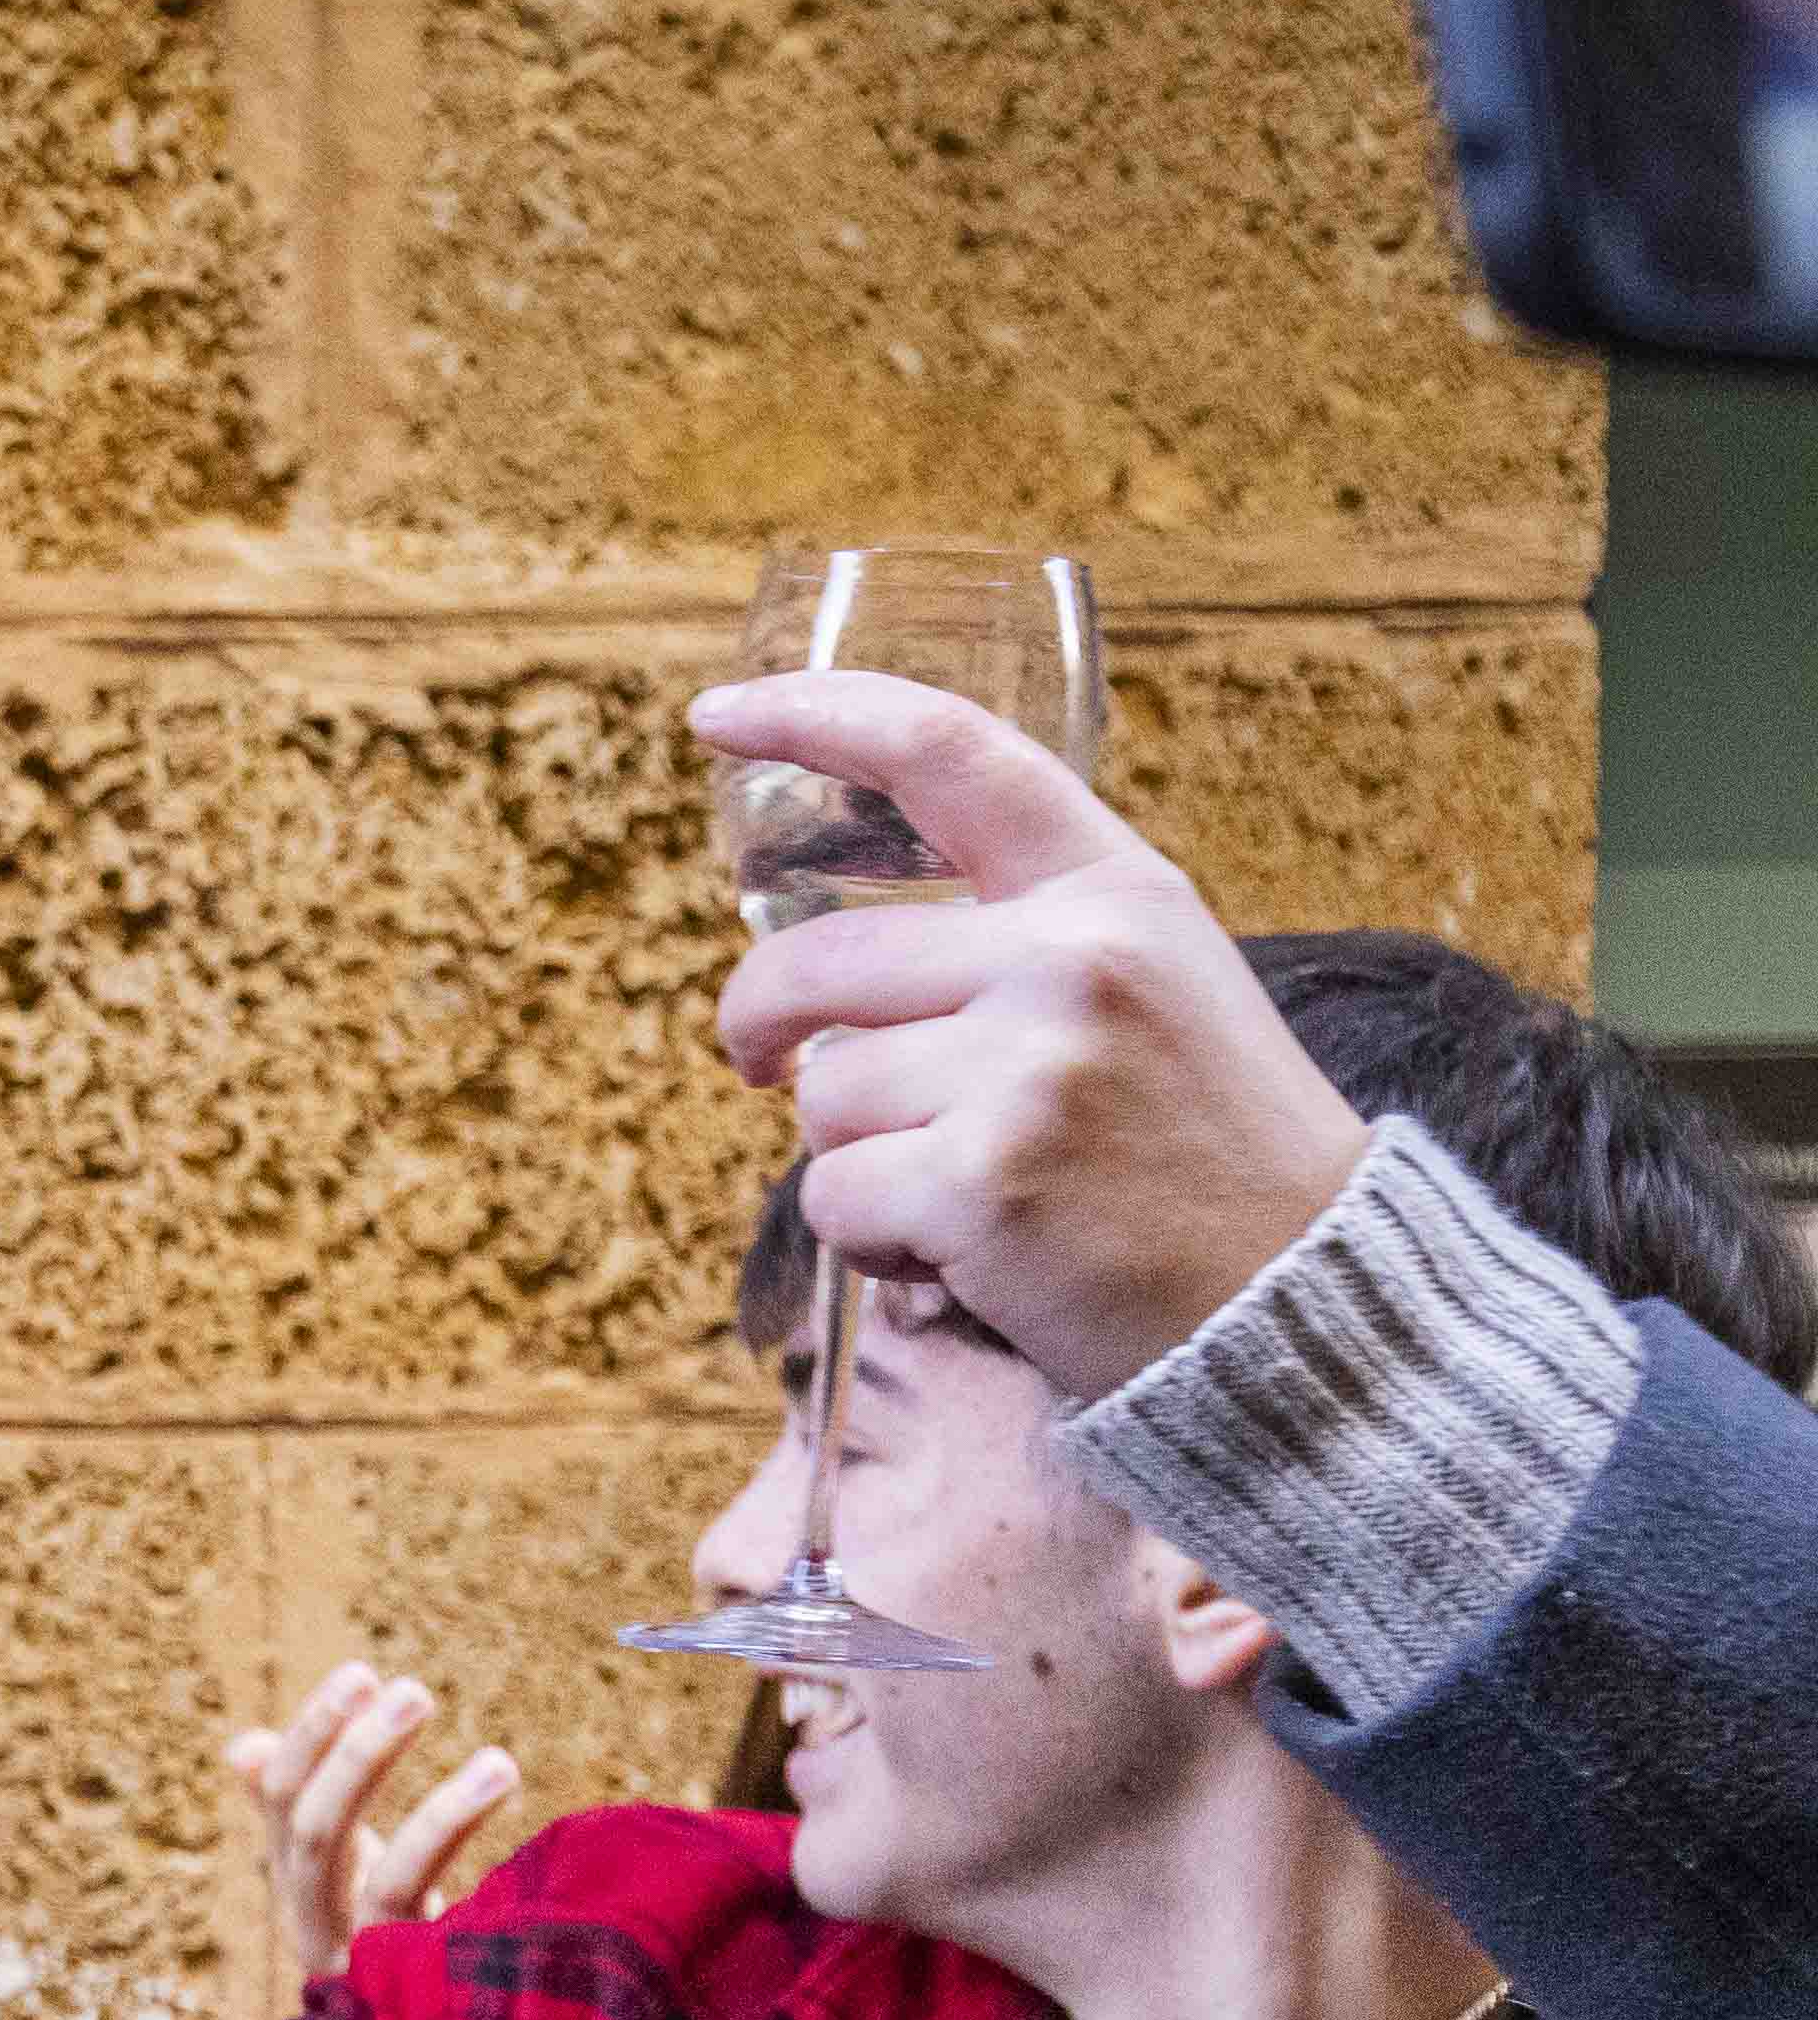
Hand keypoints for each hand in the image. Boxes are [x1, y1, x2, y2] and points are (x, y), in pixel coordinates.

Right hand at [223, 1663, 517, 1995]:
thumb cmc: (387, 1936)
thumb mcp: (339, 1869)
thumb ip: (297, 1809)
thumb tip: (242, 1746)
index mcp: (294, 1889)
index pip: (283, 1801)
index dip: (313, 1736)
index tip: (362, 1675)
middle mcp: (315, 1931)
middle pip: (317, 1836)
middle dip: (358, 1757)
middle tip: (413, 1690)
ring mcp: (366, 1973)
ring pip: (386, 1888)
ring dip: (439, 1818)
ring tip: (501, 1762)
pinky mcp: (421, 2003)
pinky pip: (445, 1934)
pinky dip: (472, 1877)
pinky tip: (510, 1829)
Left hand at [690, 672, 1373, 1406]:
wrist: (1304, 1303)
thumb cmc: (1204, 1156)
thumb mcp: (1155, 989)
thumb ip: (1022, 940)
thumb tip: (830, 953)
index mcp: (1116, 891)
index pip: (946, 753)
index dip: (814, 716)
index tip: (715, 717)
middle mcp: (1073, 959)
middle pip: (813, 962)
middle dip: (759, 1024)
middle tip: (756, 1065)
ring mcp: (1030, 1069)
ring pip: (821, 1094)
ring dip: (860, 1158)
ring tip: (973, 1192)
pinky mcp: (983, 1183)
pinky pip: (835, 1199)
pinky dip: (873, 1244)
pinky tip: (971, 1256)